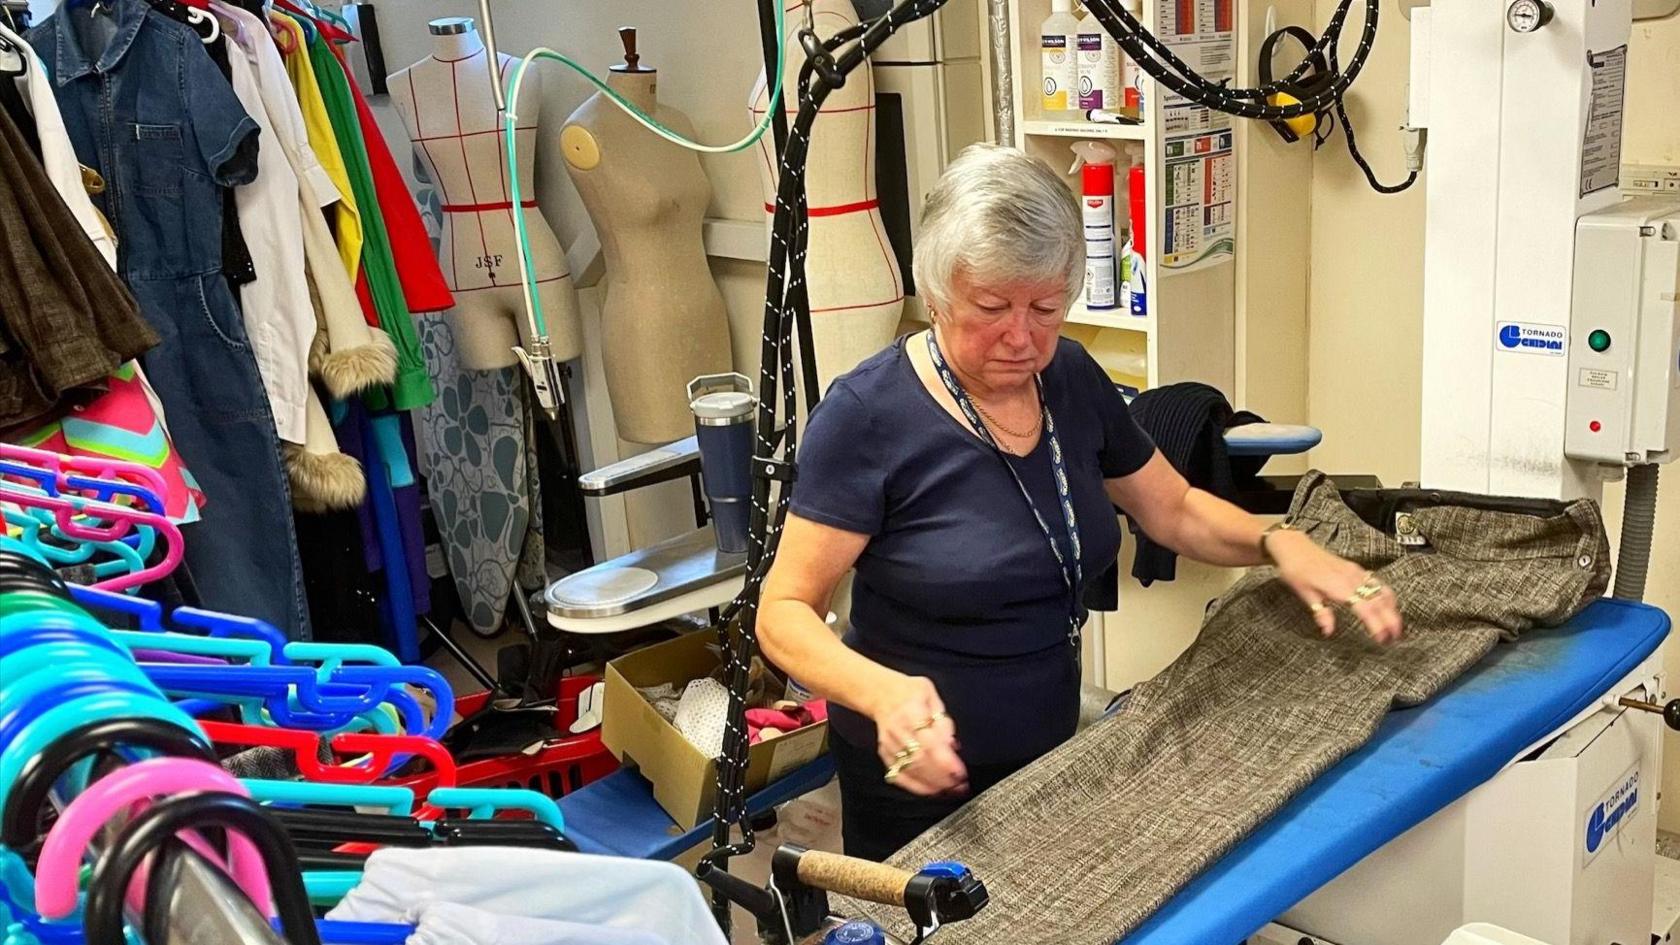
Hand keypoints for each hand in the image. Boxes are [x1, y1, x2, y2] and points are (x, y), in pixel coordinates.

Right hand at [869, 675, 967, 797]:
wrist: (880, 694)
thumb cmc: (909, 692)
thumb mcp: (930, 694)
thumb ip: (942, 719)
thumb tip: (950, 744)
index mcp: (911, 711)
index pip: (930, 741)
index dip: (945, 761)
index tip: (961, 772)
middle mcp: (898, 730)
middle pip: (920, 760)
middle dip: (942, 776)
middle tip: (961, 786)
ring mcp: (889, 745)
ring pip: (911, 770)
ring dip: (933, 784)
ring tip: (951, 790)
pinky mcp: (885, 754)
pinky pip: (899, 775)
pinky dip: (916, 786)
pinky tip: (931, 791)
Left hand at [1267, 530, 1403, 644]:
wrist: (1294, 546)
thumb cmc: (1295, 569)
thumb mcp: (1304, 593)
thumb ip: (1320, 612)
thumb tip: (1328, 631)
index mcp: (1338, 586)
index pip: (1365, 607)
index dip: (1376, 623)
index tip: (1382, 638)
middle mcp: (1351, 577)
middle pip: (1379, 600)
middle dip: (1391, 619)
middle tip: (1395, 637)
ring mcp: (1356, 571)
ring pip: (1382, 590)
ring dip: (1392, 608)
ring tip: (1394, 626)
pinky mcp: (1356, 568)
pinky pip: (1377, 582)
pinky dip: (1386, 596)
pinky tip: (1387, 606)